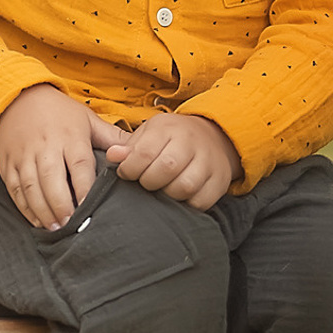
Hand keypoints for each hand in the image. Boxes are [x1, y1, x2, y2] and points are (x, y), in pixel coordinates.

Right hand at [0, 85, 127, 228]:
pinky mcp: (9, 163)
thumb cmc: (58, 113)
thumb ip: (112, 137)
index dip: (84, 188)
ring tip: (55, 228)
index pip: (78, 165)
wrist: (17, 98)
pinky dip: (24, 208)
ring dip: (43, 210)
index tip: (90, 208)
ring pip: (31, 187)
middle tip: (71, 225)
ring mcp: (24, 155)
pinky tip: (36, 221)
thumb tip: (138, 151)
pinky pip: (15, 188)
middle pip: (52, 179)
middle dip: (61, 205)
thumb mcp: (87, 119)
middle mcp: (45, 146)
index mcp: (69, 136)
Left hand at [105, 113, 241, 210]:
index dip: (130, 168)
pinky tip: (178, 197)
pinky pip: (201, 201)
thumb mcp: (149, 133)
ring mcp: (208, 162)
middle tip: (145, 182)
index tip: (126, 173)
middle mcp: (191, 142)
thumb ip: (129, 147)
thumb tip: (113, 156)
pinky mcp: (219, 181)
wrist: (214, 136)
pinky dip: (187, 204)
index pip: (145, 152)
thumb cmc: (173, 138)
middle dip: (148, 181)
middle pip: (166, 168)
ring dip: (167, 194)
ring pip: (184, 186)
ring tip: (162, 189)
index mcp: (169, 128)